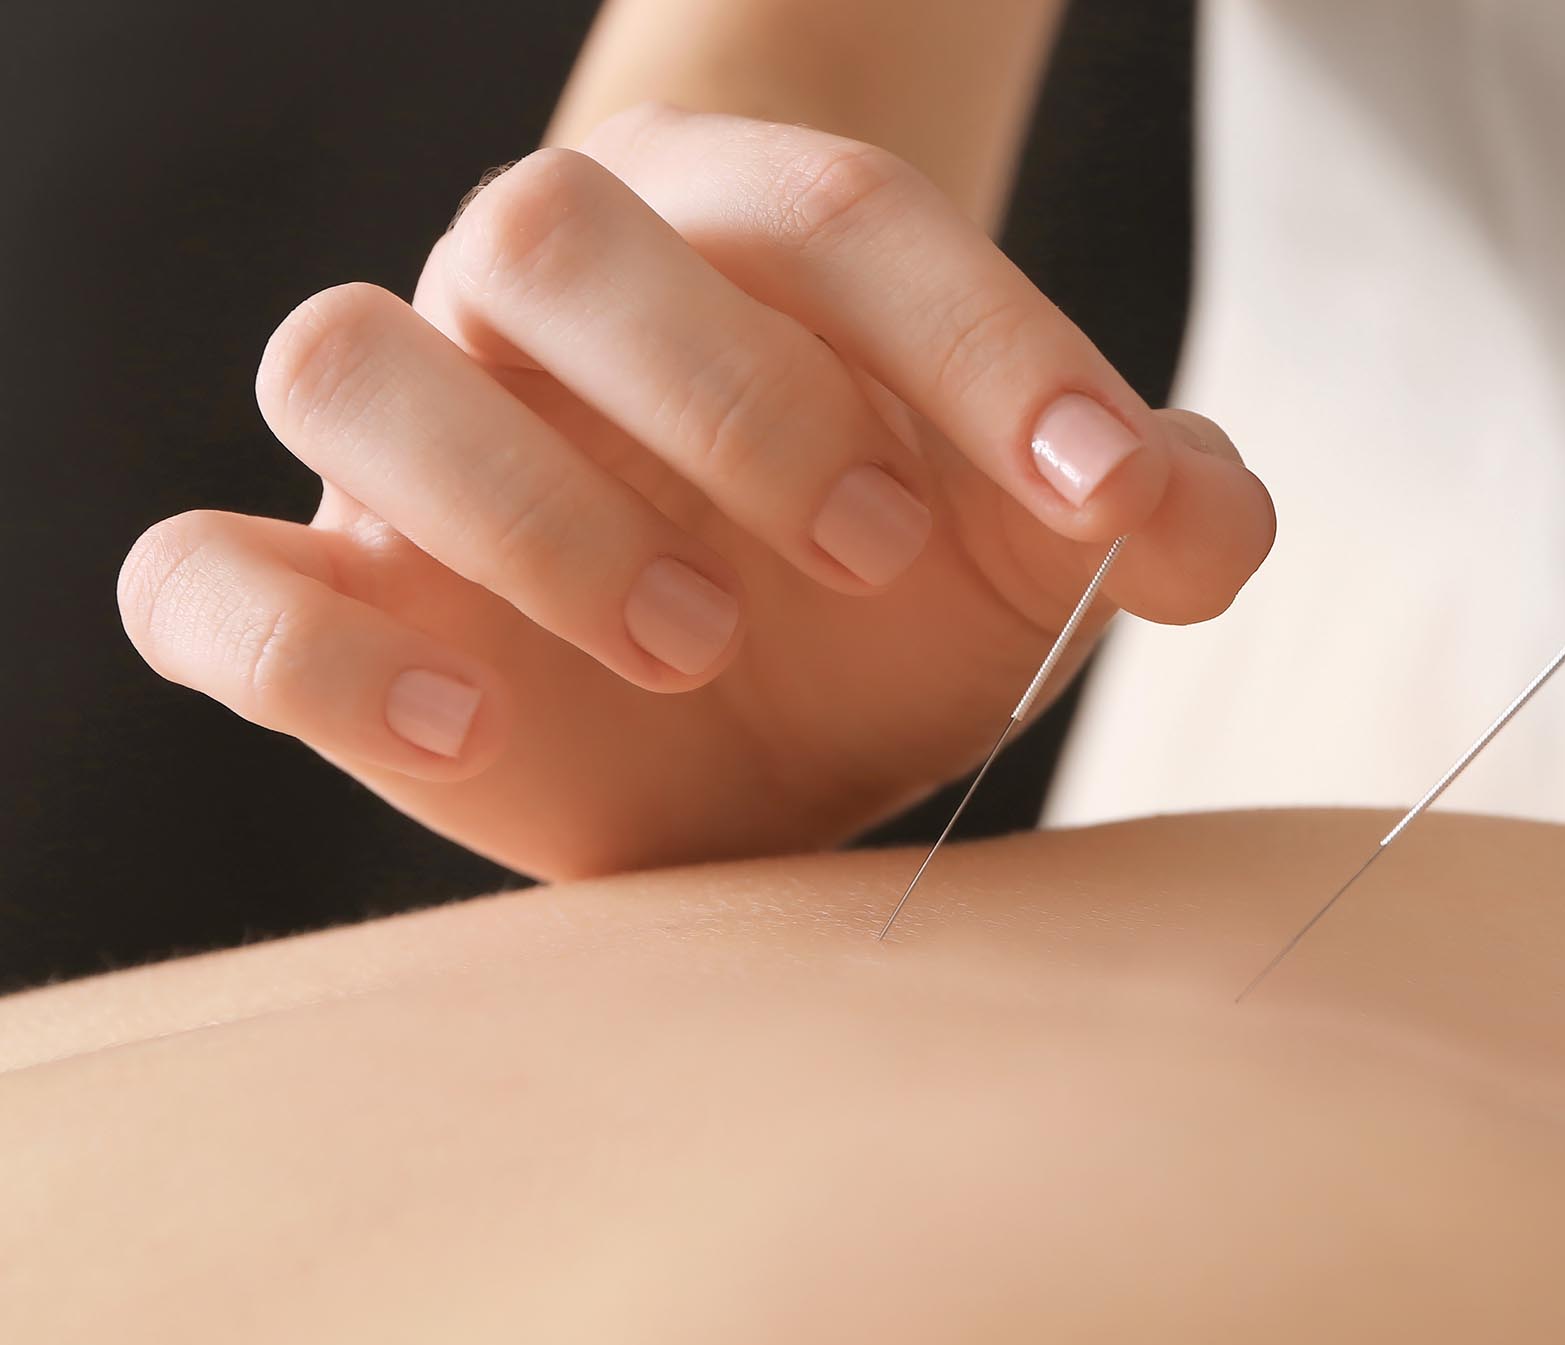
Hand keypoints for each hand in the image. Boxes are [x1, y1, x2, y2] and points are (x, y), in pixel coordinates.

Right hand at [117, 105, 1274, 877]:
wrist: (762, 710)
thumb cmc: (901, 593)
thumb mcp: (1043, 547)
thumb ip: (1151, 504)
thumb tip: (1189, 513)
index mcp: (742, 249)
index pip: (839, 218)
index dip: (981, 338)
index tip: (1103, 488)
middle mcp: (548, 311)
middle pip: (556, 232)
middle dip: (731, 395)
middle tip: (871, 553)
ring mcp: (411, 447)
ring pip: (345, 359)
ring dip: (522, 502)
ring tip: (697, 645)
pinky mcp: (323, 604)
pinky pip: (199, 580)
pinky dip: (297, 643)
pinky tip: (472, 730)